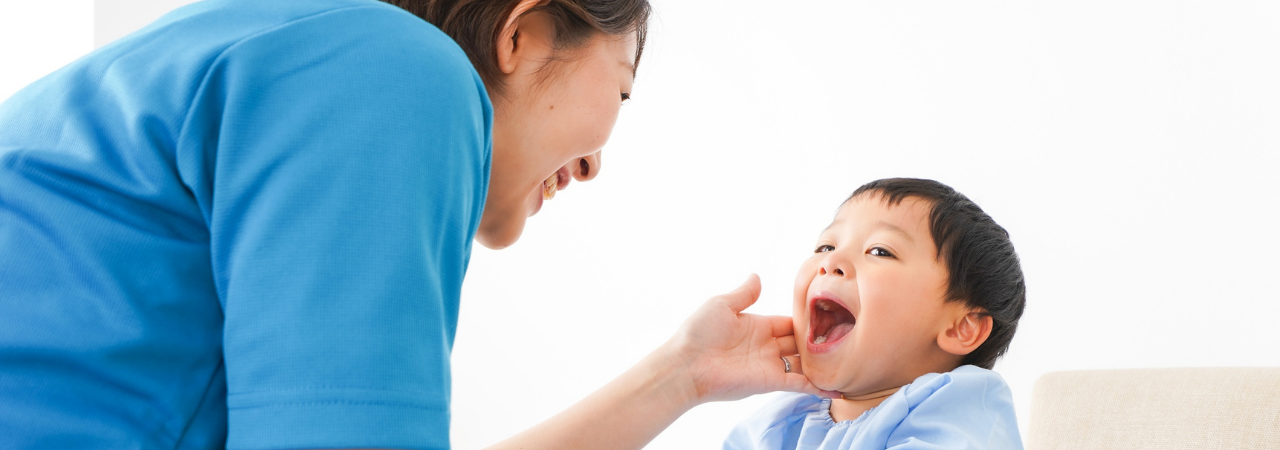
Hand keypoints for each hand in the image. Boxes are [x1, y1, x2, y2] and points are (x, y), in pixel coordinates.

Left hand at [663, 274, 839, 404]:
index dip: (808, 319)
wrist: (685, 365)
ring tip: (849, 357)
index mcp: (757, 325)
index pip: (790, 322)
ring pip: (803, 363)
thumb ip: (744, 293)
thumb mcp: (722, 304)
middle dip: (819, 340)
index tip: (830, 314)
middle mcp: (766, 345)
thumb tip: (757, 276)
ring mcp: (769, 365)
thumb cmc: (698, 332)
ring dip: (822, 361)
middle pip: (800, 342)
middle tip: (846, 335)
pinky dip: (817, 386)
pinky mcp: (770, 382)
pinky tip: (837, 386)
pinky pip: (799, 384)